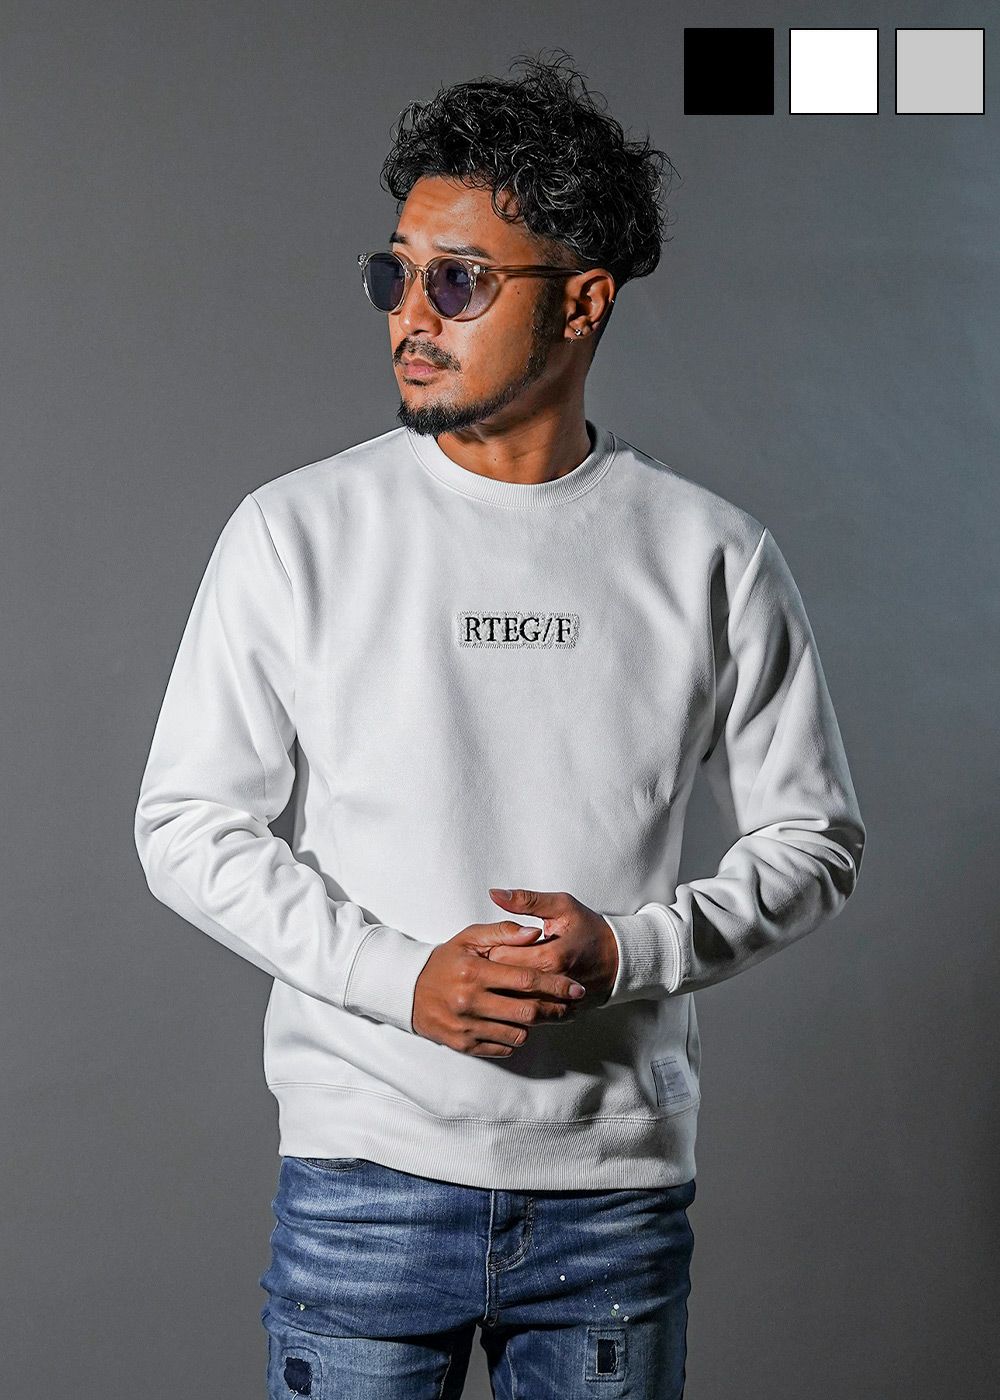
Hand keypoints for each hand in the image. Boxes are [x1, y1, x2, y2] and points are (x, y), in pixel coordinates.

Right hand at [412, 918, 589, 1056]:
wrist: (407, 989)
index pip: (526, 980)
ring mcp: (466, 1026)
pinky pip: (503, 1047)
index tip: (575, 987)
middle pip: (527, 1011)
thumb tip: (535, 933)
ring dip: (535, 1025)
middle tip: (569, 1006)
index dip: (556, 985)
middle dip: (555, 1010)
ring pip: (519, 1033)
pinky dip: (515, 1037)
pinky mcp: (463, 1044)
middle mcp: (469, 1001)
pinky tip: (517, 1024)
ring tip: (541, 1013)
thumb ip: (503, 932)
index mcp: (474, 971)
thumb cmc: (445, 960)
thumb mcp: (469, 938)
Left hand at [485, 888, 619, 1006]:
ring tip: (502, 974)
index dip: (490, 947)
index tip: (490, 941)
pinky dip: (518, 1005)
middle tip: (491, 958)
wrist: (621, 959)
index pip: (500, 957)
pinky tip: (516, 992)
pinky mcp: (560, 1015)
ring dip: (503, 990)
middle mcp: (552, 984)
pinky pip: (528, 1016)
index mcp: (550, 956)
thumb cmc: (590, 929)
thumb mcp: (562, 906)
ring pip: (512, 1003)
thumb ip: (526, 900)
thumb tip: (495, 894)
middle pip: (503, 982)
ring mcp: (557, 1003)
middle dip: (492, 970)